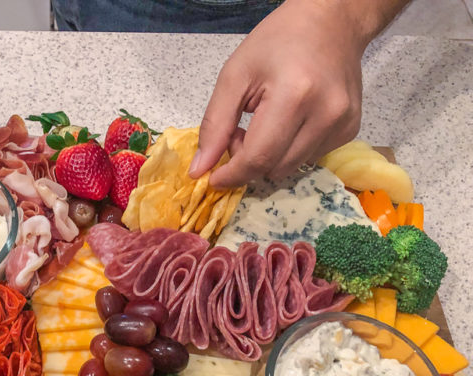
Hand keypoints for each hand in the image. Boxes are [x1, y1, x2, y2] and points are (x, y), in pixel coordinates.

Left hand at [189, 0, 393, 187]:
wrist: (331, 22)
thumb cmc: (278, 42)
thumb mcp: (235, 75)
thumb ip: (215, 124)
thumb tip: (200, 169)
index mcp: (294, 96)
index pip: (259, 157)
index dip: (232, 175)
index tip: (213, 178)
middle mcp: (325, 114)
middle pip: (275, 168)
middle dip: (249, 161)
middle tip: (240, 132)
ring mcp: (343, 123)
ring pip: (291, 168)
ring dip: (270, 157)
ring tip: (266, 124)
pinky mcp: (350, 129)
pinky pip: (310, 158)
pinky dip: (291, 150)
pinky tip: (289, 122)